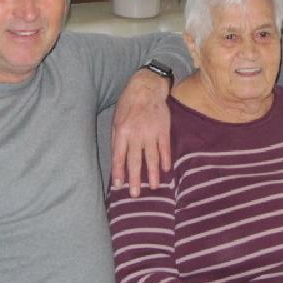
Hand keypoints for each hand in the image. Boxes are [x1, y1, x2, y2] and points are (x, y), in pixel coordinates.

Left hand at [110, 68, 171, 196]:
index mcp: (122, 132)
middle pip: (135, 161)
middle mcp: (136, 134)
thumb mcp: (116, 119)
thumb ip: (117, 139)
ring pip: (152, 157)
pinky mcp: (163, 129)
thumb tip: (117, 159)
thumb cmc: (129, 103)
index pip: (118, 157)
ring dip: (153, 174)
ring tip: (154, 187)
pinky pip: (165, 147)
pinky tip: (166, 169)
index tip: (119, 186)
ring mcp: (151, 132)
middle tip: (135, 195)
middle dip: (135, 179)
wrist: (147, 87)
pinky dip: (166, 159)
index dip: (118, 172)